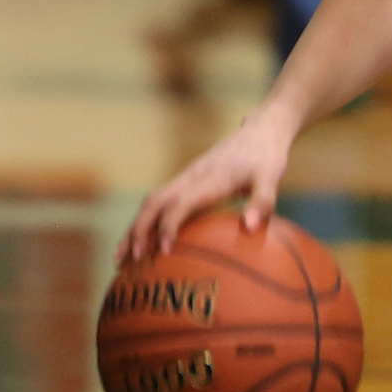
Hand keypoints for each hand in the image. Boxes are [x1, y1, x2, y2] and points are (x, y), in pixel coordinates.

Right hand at [118, 107, 293, 261]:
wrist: (261, 130)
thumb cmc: (266, 157)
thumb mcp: (271, 177)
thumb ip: (263, 201)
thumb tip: (251, 227)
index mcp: (207, 179)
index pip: (179, 204)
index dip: (168, 227)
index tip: (164, 252)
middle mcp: (189, 178)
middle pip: (153, 204)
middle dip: (138, 231)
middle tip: (128, 261)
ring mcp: (185, 178)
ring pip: (151, 203)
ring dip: (134, 228)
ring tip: (120, 259)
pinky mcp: (186, 181)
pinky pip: (160, 202)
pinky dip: (146, 222)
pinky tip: (143, 243)